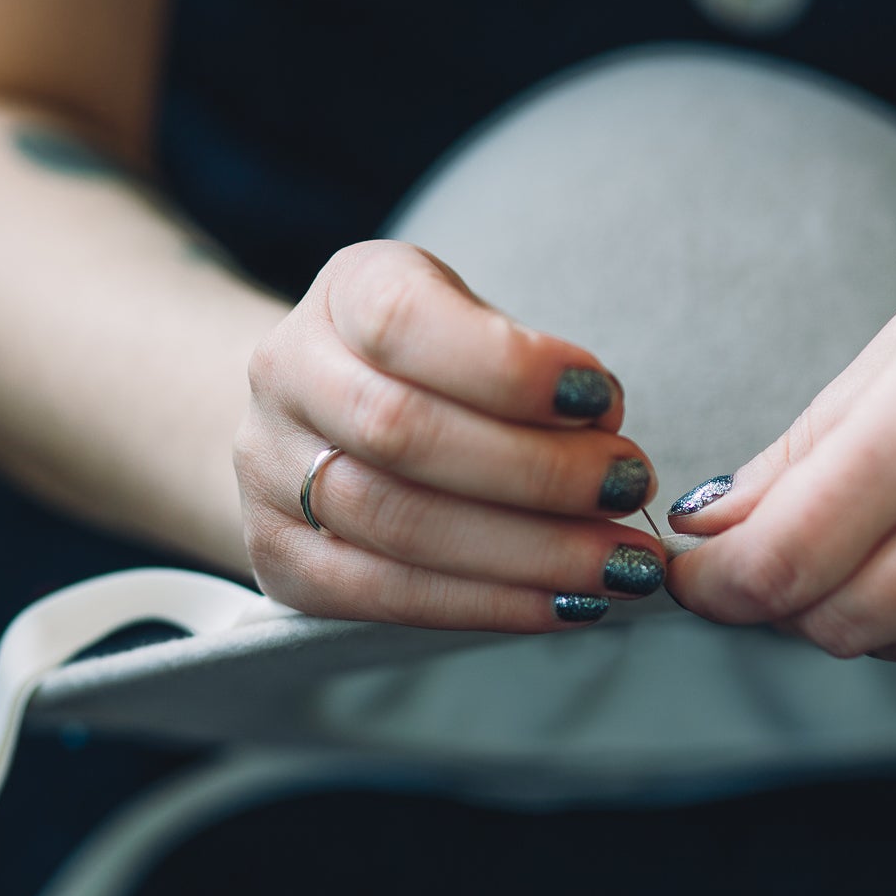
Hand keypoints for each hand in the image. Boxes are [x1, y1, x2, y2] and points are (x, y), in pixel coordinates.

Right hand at [236, 240, 663, 628]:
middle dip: (535, 470)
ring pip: (397, 521)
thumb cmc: (435, 365)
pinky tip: (564, 603)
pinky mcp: (279, 558)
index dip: (506, 365)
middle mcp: (287, 372)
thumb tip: (602, 433)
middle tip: (628, 488)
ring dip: (527, 550)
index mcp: (346, 290)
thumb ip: (528, 367)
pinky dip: (488, 604)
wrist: (322, 418)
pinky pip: (383, 595)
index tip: (602, 397)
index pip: (404, 321)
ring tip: (616, 561)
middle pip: (402, 430)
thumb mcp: (475, 323)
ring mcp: (267, 470)